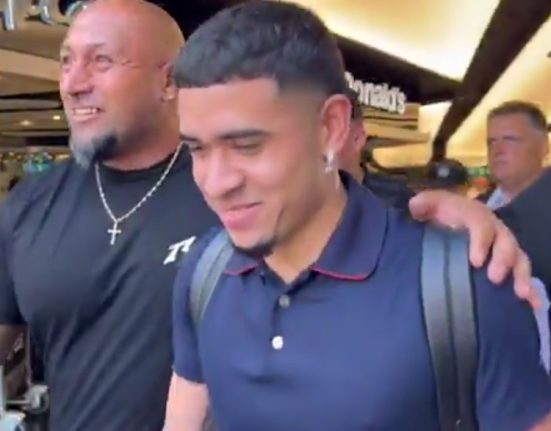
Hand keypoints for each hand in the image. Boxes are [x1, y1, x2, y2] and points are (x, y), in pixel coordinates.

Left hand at [409, 190, 538, 308]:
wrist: (444, 223)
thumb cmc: (438, 215)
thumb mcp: (428, 205)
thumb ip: (422, 204)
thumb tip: (416, 205)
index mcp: (475, 215)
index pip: (481, 224)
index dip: (481, 241)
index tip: (475, 261)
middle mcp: (494, 230)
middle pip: (506, 242)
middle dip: (503, 260)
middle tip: (494, 279)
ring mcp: (502, 247)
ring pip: (518, 259)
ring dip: (521, 276)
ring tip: (520, 294)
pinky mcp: (506, 264)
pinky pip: (521, 275)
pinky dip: (531, 289)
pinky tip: (533, 304)